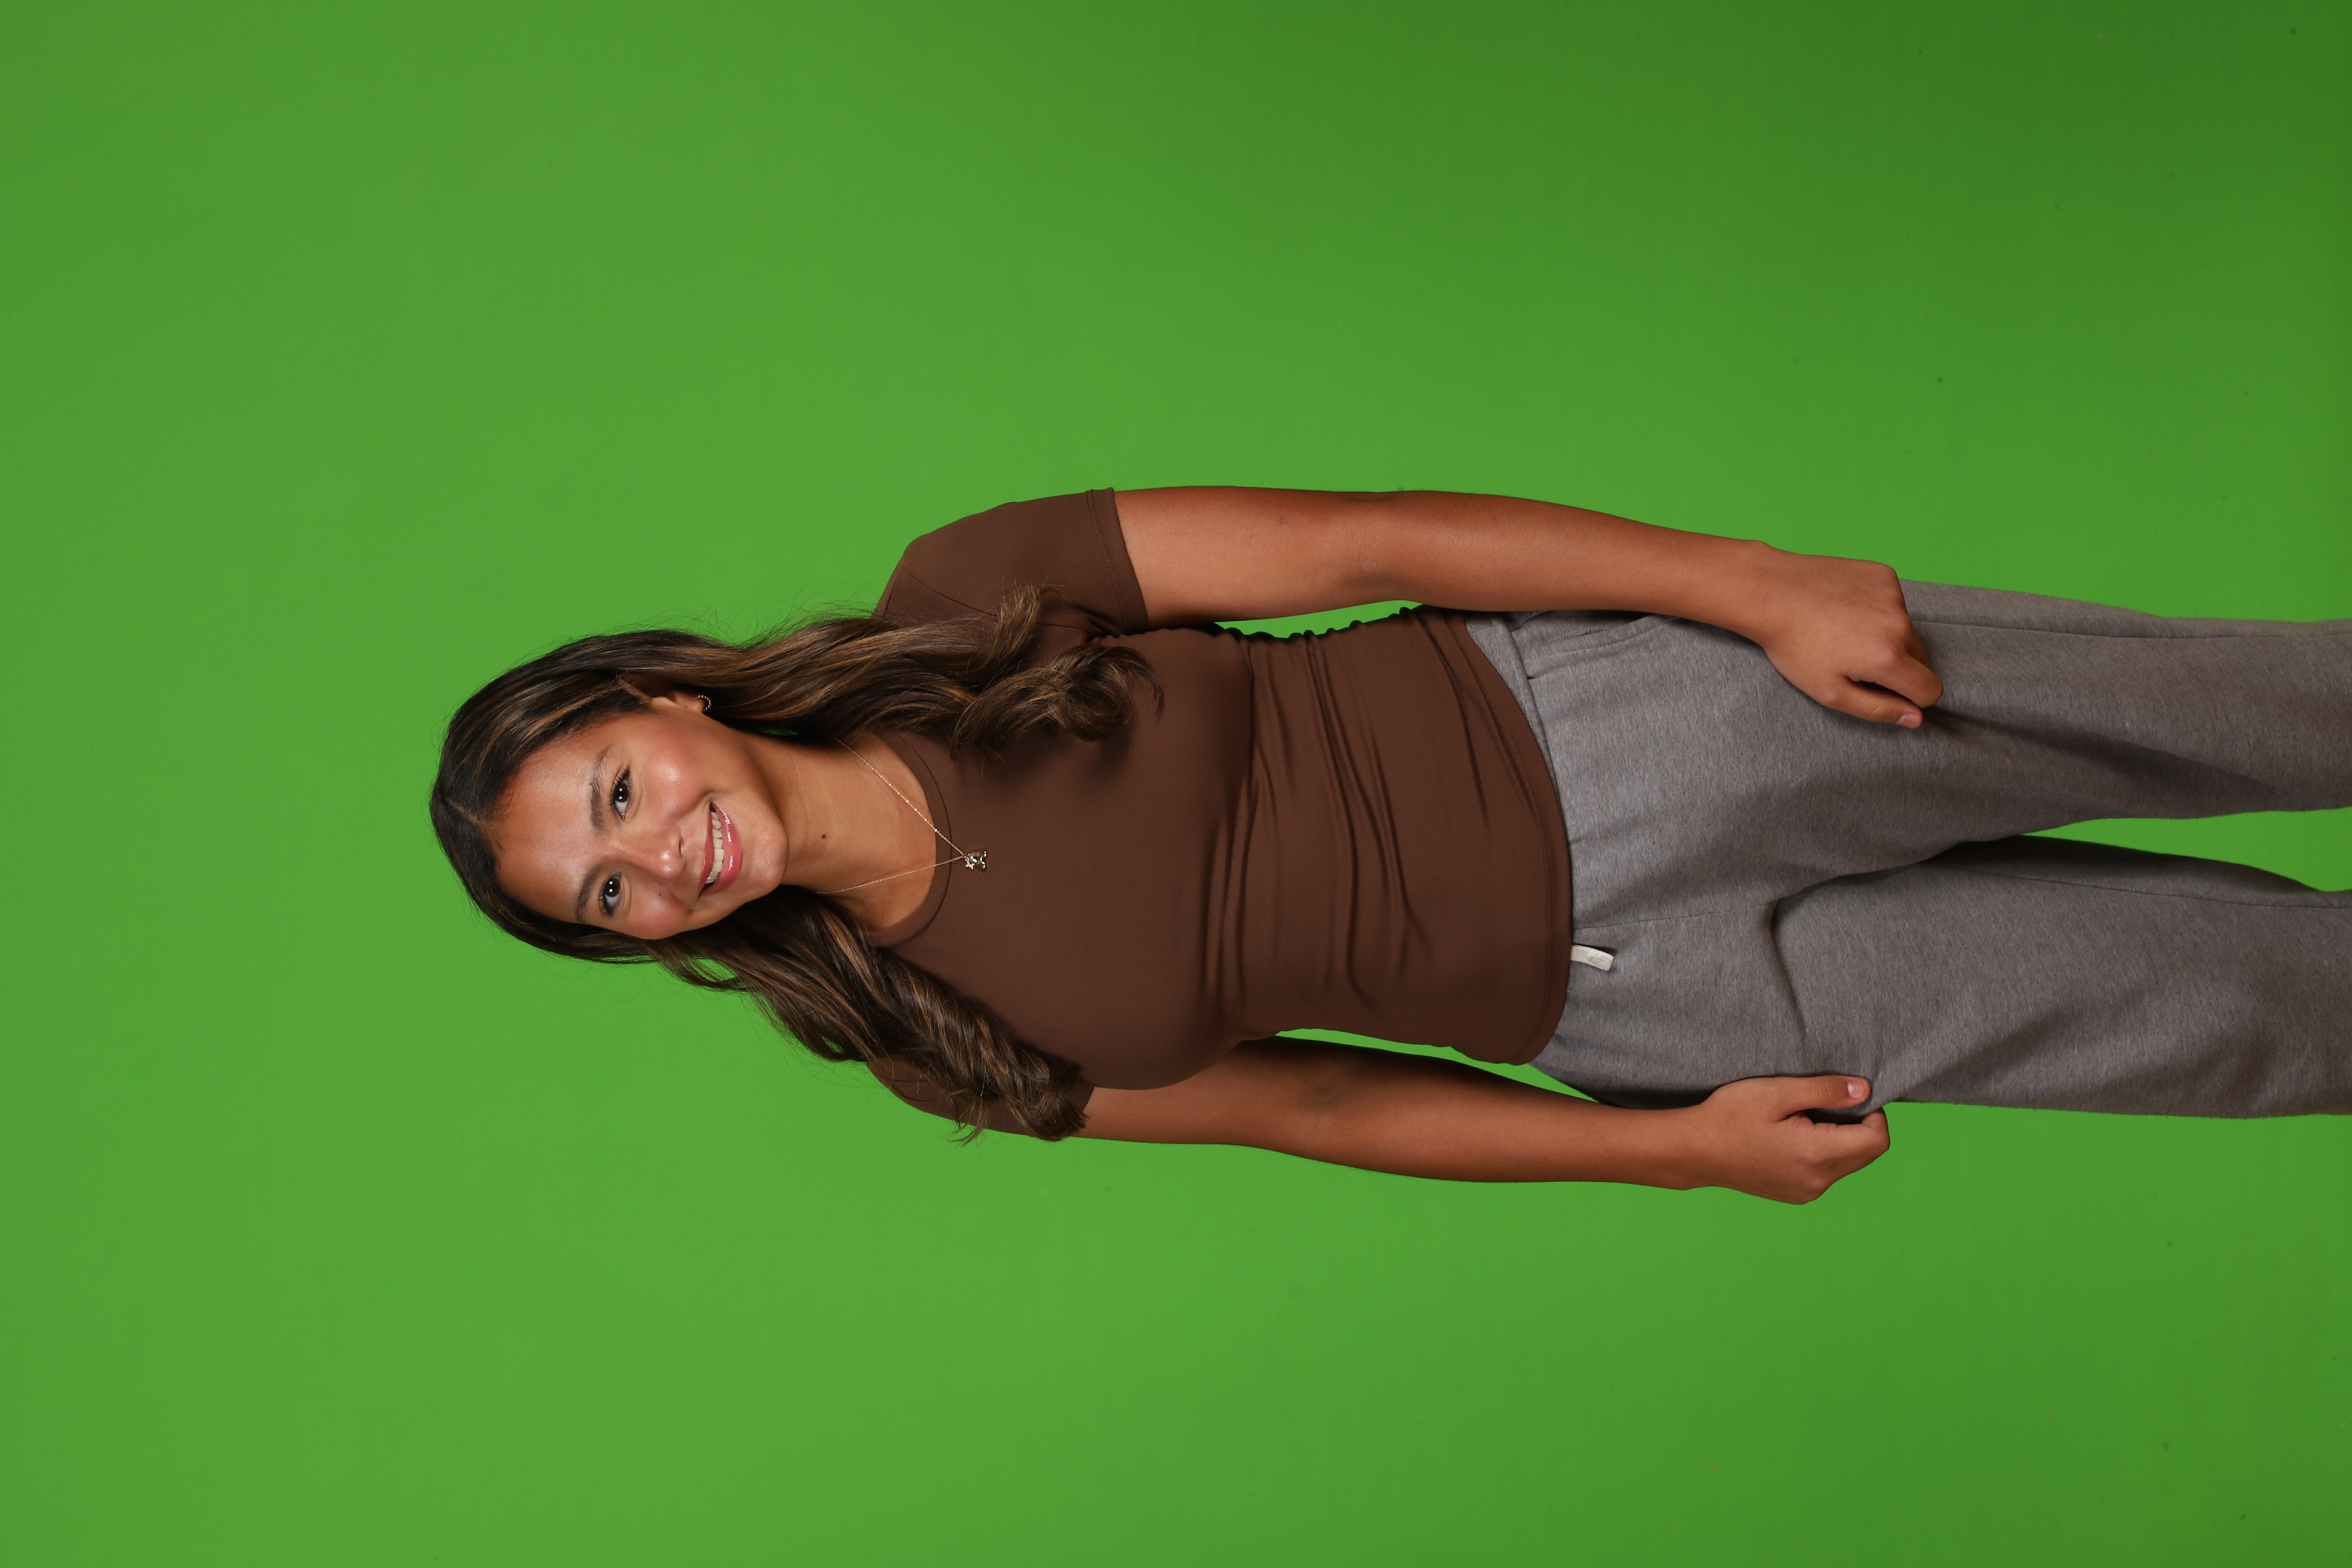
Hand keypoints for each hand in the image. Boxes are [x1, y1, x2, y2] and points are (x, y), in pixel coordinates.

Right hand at [1665, 1075, 1891, 1202]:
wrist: (1694, 1151)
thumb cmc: (1729, 1117)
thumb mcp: (1776, 1092)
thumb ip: (1825, 1091)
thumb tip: (1864, 1090)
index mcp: (1817, 1154)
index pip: (1877, 1140)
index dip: (1873, 1113)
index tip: (1847, 1095)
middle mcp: (1818, 1180)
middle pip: (1867, 1153)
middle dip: (1859, 1125)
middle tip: (1824, 1103)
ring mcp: (1807, 1191)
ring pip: (1848, 1164)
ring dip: (1841, 1140)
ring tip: (1804, 1120)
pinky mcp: (1796, 1195)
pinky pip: (1827, 1173)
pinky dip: (1823, 1153)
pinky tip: (1792, 1138)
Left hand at [1729, 549, 1944, 726]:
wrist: (1771, 592)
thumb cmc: (1795, 646)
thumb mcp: (1830, 692)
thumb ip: (1878, 709)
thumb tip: (1915, 717)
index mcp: (1889, 658)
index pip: (1931, 689)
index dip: (1910, 698)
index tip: (1883, 691)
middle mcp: (1900, 624)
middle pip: (1920, 659)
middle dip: (1896, 666)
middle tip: (1854, 660)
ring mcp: (1894, 595)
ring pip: (1905, 629)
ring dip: (1886, 635)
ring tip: (1844, 632)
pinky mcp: (1884, 575)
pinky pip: (1893, 602)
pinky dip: (1877, 608)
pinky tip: (1844, 608)